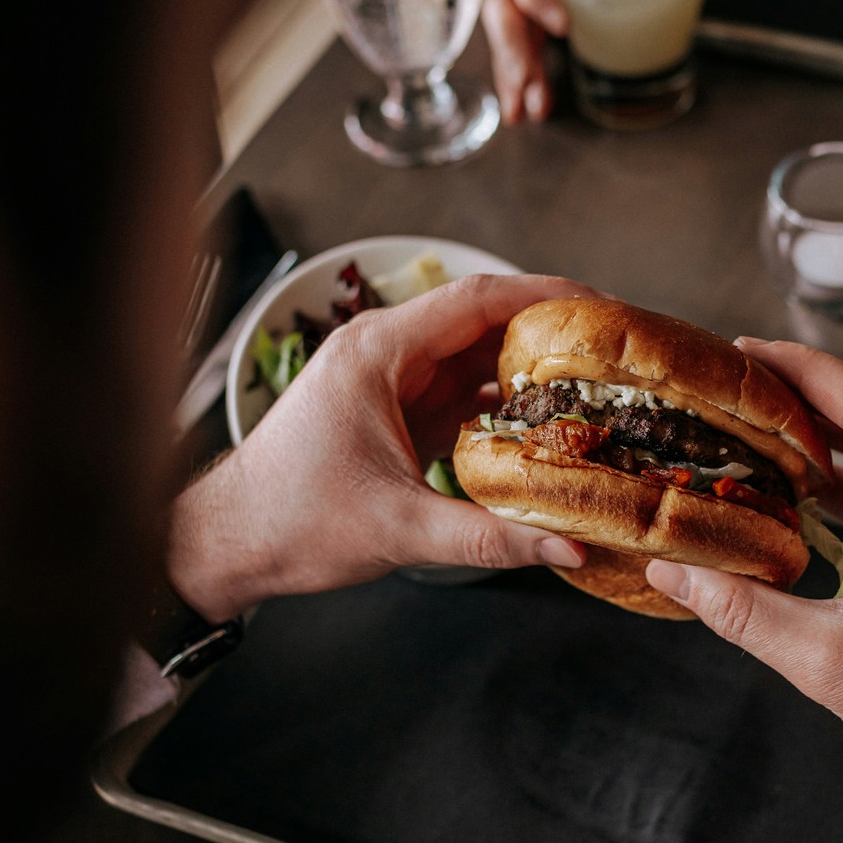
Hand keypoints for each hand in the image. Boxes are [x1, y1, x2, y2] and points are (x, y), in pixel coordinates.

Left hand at [167, 274, 589, 619]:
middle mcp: (383, 354)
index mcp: (376, 353)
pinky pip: (460, 393)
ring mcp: (389, 382)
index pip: (475, 299)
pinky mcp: (393, 413)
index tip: (600, 306)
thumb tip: (568, 546)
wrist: (229, 544)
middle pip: (482, 323)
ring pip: (474, 358)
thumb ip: (488, 537)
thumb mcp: (399, 530)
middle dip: (549, 333)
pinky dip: (503, 404)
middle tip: (614, 350)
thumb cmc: (291, 522)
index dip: (543, 296)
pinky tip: (547, 425)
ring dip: (529, 371)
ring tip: (596, 385)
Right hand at [481, 0, 567, 123]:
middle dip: (514, 52)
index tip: (563, 27)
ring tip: (525, 112)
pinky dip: (518, 84)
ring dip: (513, 77)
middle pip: (503, 11)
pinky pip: (512, 54)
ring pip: (504, 39)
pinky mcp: (516, 21)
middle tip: (527, 81)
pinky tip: (526, 110)